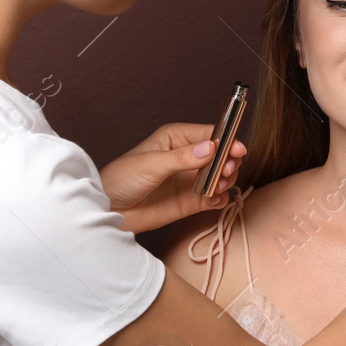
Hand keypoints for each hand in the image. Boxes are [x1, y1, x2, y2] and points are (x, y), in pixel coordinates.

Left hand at [98, 122, 246, 233]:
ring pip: (221, 175)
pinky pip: (215, 197)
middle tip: (226, 171)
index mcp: (175, 139)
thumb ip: (182, 158)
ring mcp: (190, 179)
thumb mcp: (151, 164)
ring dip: (226, 180)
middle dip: (228, 162)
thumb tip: (211, 148)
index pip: (209, 134)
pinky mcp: (191, 201)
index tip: (237, 150)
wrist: (108, 211)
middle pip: (220, 155)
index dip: (226, 140)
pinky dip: (220, 198)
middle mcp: (187, 157)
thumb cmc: (121, 180)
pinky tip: (214, 200)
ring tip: (218, 186)